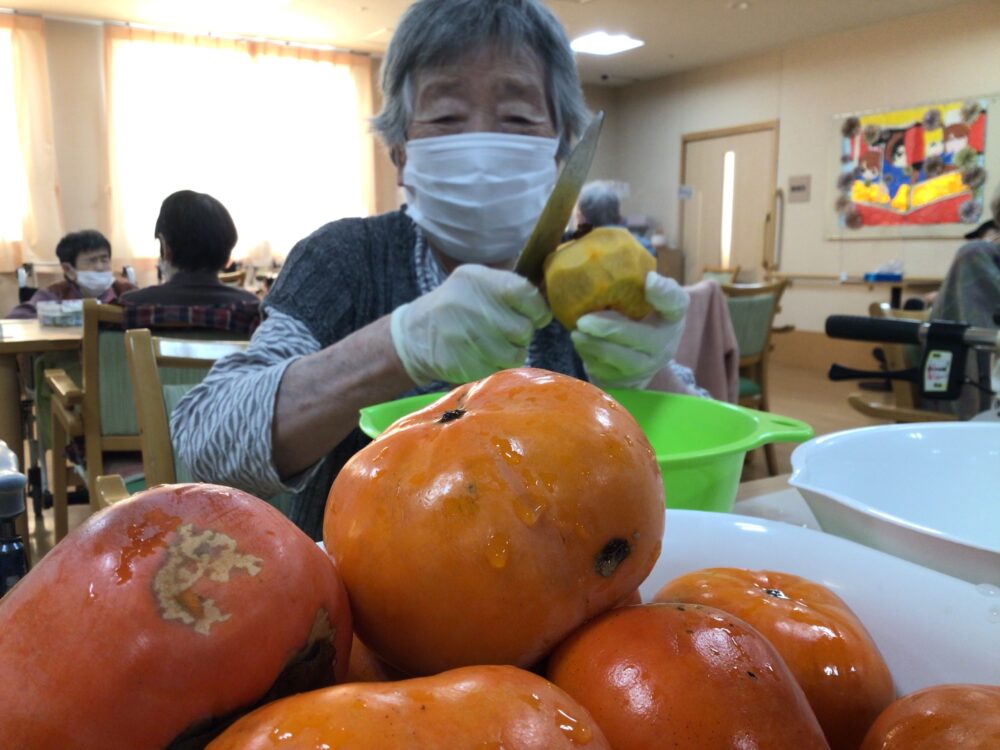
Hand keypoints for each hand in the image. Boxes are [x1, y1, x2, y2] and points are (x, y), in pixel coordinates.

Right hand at [391, 264, 551, 385]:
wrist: (416, 333)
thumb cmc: (458, 304)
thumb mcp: (476, 281)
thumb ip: (510, 286)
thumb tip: (550, 298)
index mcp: (476, 280)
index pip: (525, 294)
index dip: (538, 309)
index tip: (536, 315)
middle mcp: (469, 307)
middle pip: (522, 329)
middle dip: (523, 334)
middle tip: (512, 332)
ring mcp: (463, 338)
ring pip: (514, 354)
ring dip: (514, 352)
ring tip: (500, 345)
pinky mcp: (461, 364)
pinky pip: (498, 370)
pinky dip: (498, 366)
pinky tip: (485, 356)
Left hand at [571, 272, 688, 389]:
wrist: (639, 358)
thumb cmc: (641, 318)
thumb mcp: (648, 300)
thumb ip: (644, 287)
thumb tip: (648, 279)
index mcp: (672, 316)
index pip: (676, 303)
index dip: (664, 293)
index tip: (648, 280)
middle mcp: (665, 344)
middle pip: (640, 338)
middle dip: (609, 330)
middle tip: (583, 322)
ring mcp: (648, 367)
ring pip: (621, 360)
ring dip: (595, 347)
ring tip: (576, 335)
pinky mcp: (628, 382)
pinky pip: (607, 372)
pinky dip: (591, 358)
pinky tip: (582, 346)